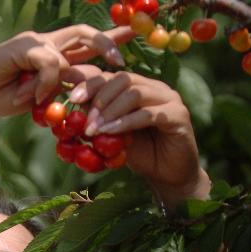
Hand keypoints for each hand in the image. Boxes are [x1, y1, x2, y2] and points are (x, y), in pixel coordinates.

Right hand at [0, 25, 134, 117]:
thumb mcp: (36, 98)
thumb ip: (57, 90)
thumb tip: (81, 88)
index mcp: (51, 56)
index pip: (85, 45)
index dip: (110, 40)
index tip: (134, 35)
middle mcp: (45, 44)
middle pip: (84, 33)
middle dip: (108, 42)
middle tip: (120, 61)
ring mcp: (34, 42)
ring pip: (68, 48)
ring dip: (67, 76)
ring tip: (61, 94)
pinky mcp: (22, 46)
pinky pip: (48, 61)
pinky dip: (45, 81)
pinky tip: (33, 95)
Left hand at [67, 69, 210, 206]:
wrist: (167, 175)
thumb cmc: (139, 154)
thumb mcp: (113, 135)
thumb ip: (99, 120)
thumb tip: (72, 110)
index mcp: (138, 87)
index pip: (111, 76)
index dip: (90, 84)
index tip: (72, 98)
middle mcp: (154, 87)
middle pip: (123, 79)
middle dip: (99, 98)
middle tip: (84, 120)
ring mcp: (169, 98)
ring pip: (134, 93)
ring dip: (110, 112)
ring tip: (93, 130)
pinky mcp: (178, 115)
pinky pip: (148, 114)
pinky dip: (125, 122)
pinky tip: (110, 132)